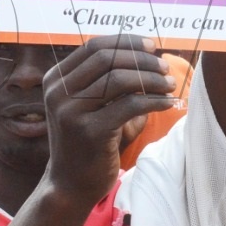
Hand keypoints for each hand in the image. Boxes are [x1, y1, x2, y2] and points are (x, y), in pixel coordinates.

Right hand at [43, 34, 175, 205]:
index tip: (151, 45)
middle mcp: (58, 92)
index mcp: (56, 79)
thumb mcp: (90, 104)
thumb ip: (108, 79)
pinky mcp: (90, 132)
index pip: (93, 46)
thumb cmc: (88, 140)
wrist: (70, 184)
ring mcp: (71, 112)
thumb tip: (147, 53)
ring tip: (169, 84)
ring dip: (152, 79)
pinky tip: (167, 103)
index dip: (125, 41)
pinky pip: (130, 105)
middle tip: (165, 67)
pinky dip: (154, 100)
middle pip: (108, 59)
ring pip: (120, 79)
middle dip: (142, 59)